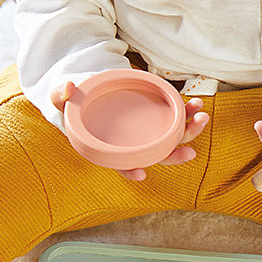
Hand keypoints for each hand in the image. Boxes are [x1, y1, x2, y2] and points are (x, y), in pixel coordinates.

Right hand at [51, 80, 209, 179]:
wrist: (88, 87)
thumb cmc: (75, 100)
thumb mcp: (61, 97)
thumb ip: (59, 94)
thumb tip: (67, 88)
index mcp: (109, 148)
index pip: (120, 164)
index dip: (130, 170)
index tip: (142, 174)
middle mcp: (131, 144)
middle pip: (154, 155)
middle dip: (174, 155)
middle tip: (190, 151)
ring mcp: (146, 132)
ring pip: (170, 138)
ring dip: (189, 131)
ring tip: (202, 116)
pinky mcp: (155, 116)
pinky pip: (174, 119)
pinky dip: (186, 113)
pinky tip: (196, 104)